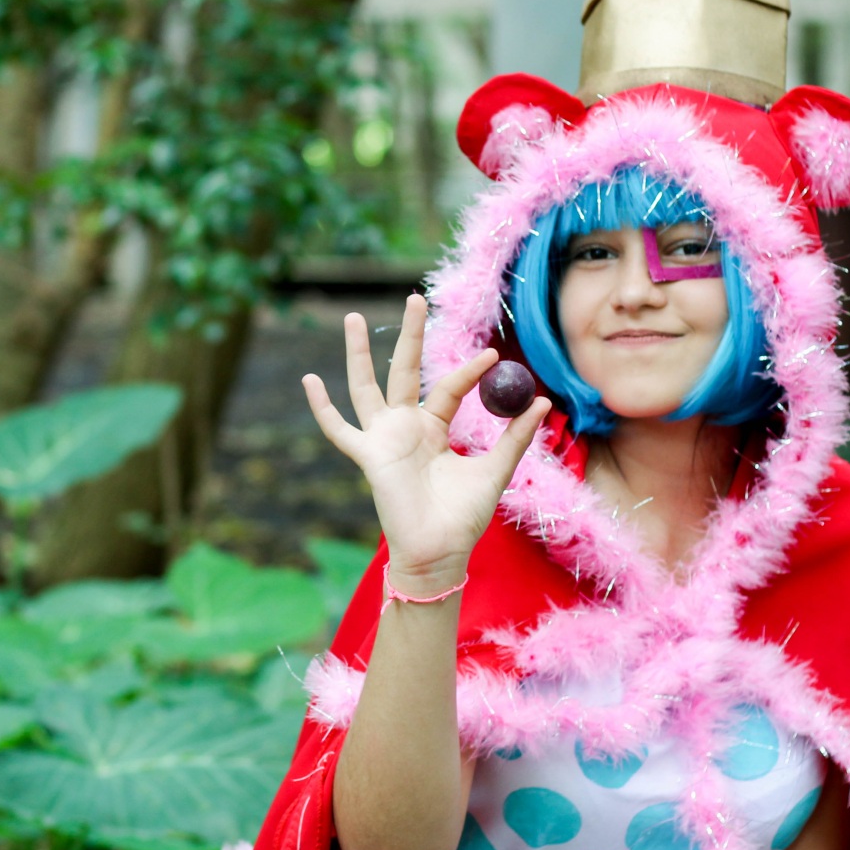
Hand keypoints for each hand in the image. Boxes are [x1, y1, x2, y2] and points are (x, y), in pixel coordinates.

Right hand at [301, 293, 550, 581]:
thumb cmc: (464, 517)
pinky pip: (340, 430)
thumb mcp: (495, 471)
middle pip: (404, 371)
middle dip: (409, 336)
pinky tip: (309, 381)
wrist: (441, 552)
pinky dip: (323, 408)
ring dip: (359, 354)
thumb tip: (541, 400)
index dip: (468, 372)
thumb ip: (514, 437)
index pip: (449, 388)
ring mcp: (383, 439)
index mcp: (434, 428)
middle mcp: (405, 428)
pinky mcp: (369, 456)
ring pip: (366, 387)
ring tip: (354, 318)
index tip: (493, 357)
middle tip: (415, 297)